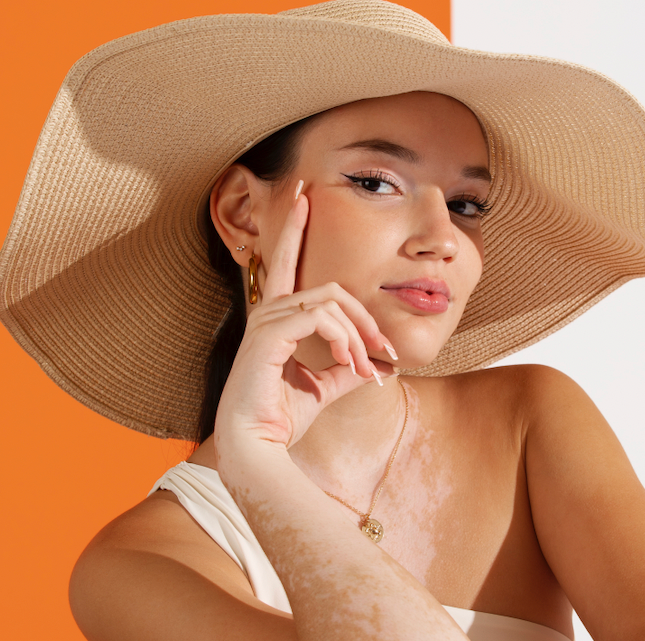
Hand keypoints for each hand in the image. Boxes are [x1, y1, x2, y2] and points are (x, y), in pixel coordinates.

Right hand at [214, 182, 394, 449]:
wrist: (257, 448)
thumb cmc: (280, 418)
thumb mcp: (323, 388)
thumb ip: (346, 368)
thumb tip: (375, 364)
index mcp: (275, 319)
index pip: (285, 263)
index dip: (295, 228)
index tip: (306, 196)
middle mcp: (268, 312)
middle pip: (330, 290)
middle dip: (364, 319)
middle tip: (387, 351)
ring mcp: (265, 320)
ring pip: (330, 303)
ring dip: (358, 336)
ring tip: (368, 368)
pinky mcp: (269, 333)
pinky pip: (321, 318)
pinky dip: (344, 339)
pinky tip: (351, 363)